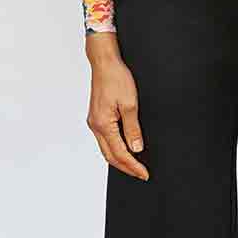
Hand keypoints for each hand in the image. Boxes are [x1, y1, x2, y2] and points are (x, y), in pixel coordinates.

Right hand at [85, 38, 149, 179]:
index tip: (144, 173)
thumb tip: (136, 149)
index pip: (120, 153)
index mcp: (103, 124)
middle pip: (110, 155)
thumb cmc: (116, 78)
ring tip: (134, 166)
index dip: (133, 165)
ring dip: (119, 159)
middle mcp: (95, 125)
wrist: (105, 63)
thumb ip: (133, 129)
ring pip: (106, 149)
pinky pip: (104, 139)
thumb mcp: (130, 104)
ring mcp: (94, 122)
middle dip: (125, 167)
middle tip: (140, 174)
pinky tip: (123, 149)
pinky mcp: (96, 117)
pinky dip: (114, 148)